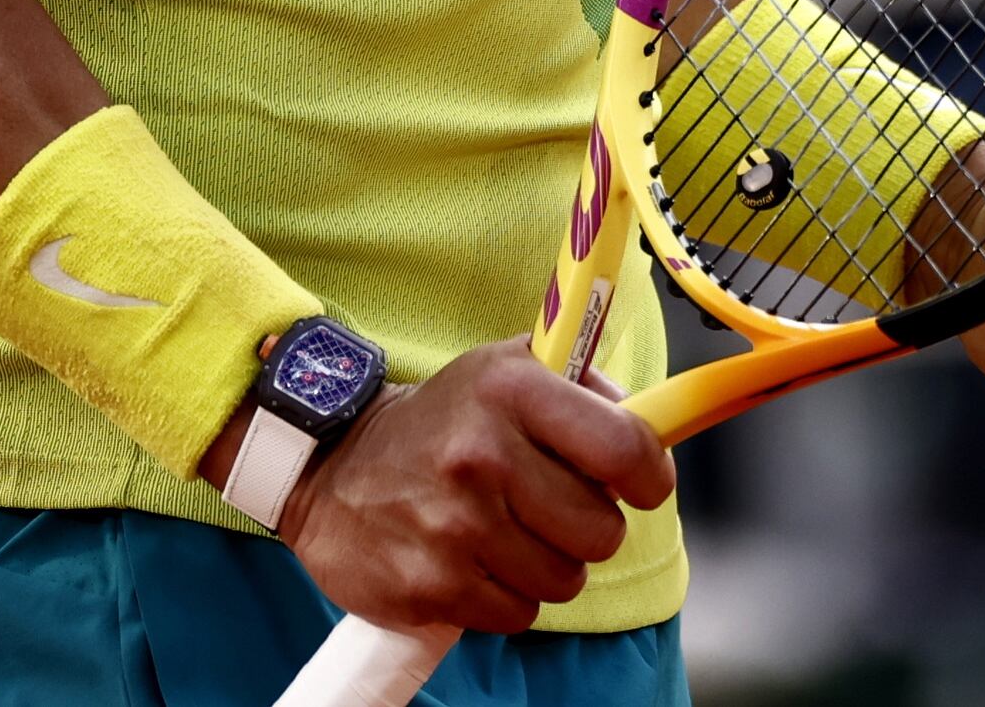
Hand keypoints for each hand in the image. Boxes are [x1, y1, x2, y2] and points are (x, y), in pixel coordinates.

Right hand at [266, 341, 674, 635]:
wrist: (331, 465)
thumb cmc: (441, 420)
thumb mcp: (504, 370)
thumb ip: (581, 385)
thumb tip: (653, 422)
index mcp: (511, 390)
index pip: (624, 446)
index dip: (649, 475)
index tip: (641, 483)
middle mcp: (483, 454)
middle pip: (601, 530)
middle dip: (588, 527)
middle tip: (551, 508)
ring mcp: (455, 525)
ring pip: (563, 580)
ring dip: (546, 565)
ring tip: (505, 532)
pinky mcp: (432, 584)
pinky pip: (517, 614)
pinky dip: (505, 597)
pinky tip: (474, 560)